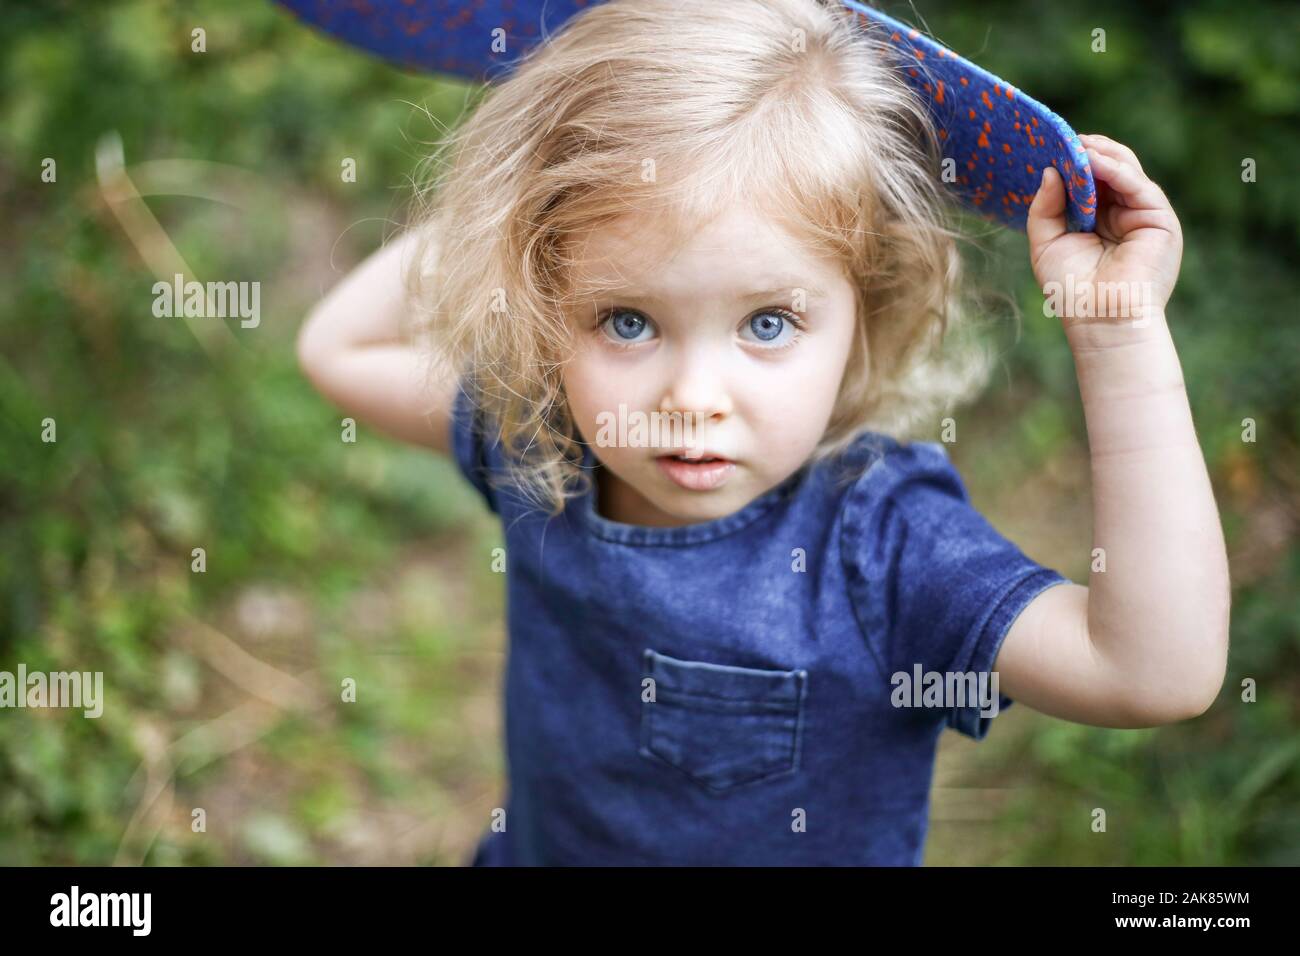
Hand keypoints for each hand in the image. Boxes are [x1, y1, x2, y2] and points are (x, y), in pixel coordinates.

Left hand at [1026, 134, 1182, 334]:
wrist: (1100, 321)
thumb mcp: (1047, 244)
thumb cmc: (1071, 290)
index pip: (1088, 180)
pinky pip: (1138, 185)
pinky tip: (1093, 161)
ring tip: (1076, 145)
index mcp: (1098, 219)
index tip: (1049, 146)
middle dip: (1086, 152)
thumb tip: (1050, 171)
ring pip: (1126, 170)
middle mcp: (1122, 213)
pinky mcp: (1160, 219)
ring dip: (1100, 154)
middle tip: (1062, 138)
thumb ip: (1044, 209)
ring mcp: (1143, 214)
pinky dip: (1116, 170)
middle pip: (1109, 169)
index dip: (1071, 162)